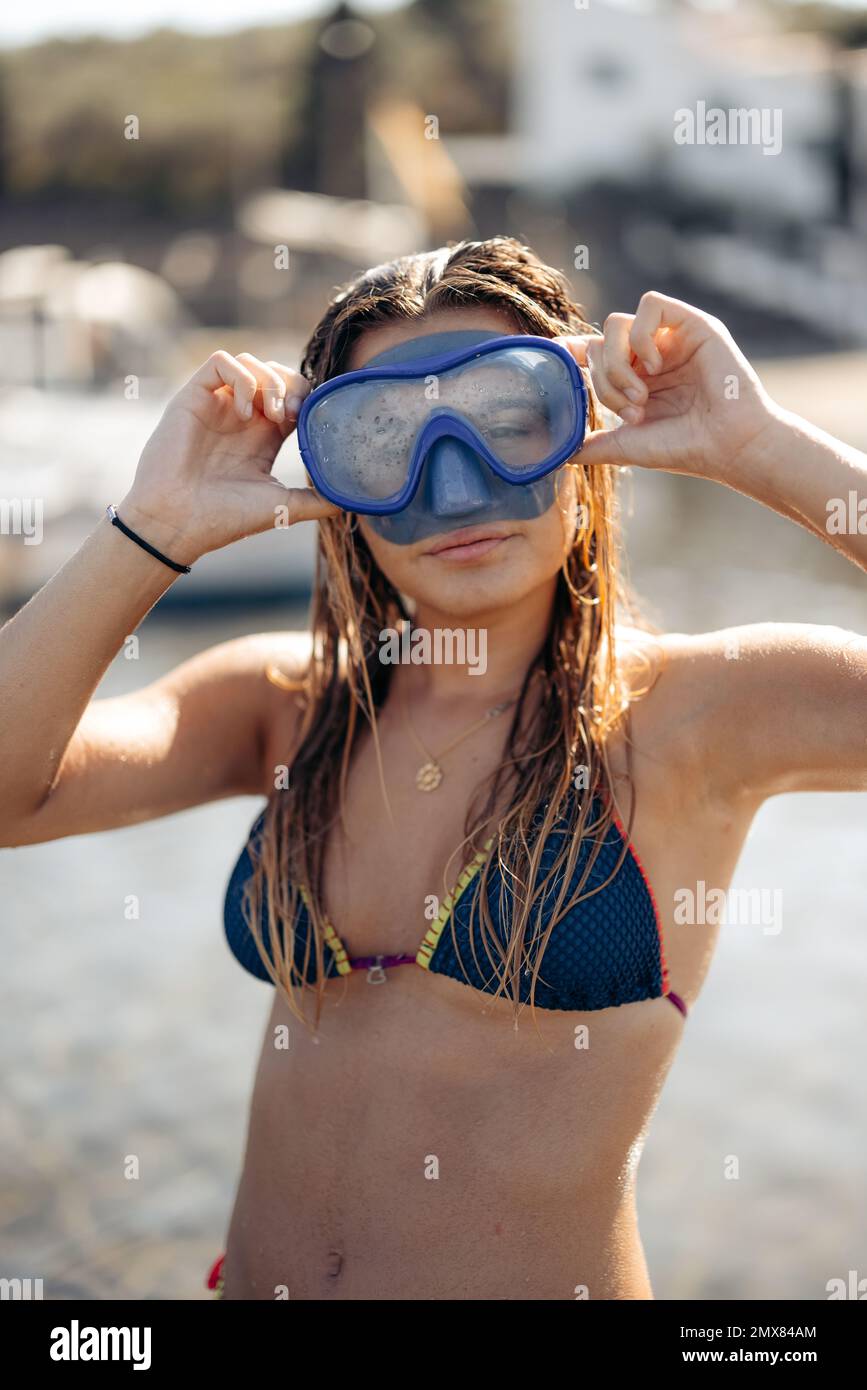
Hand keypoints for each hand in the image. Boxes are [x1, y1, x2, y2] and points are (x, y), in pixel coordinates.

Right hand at [119, 351, 337, 564]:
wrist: (179, 523)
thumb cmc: (225, 519)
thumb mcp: (282, 507)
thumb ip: (316, 500)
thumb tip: (351, 502)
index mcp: (263, 437)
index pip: (293, 396)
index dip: (307, 398)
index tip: (309, 421)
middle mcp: (241, 416)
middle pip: (275, 372)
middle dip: (292, 385)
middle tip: (292, 415)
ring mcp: (218, 405)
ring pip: (250, 361)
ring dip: (270, 381)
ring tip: (270, 415)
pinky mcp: (193, 397)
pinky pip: (220, 361)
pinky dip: (241, 377)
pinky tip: (245, 411)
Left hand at [559, 292, 778, 484]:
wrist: (729, 446)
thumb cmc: (685, 448)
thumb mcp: (627, 446)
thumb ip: (593, 445)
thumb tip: (557, 454)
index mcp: (633, 377)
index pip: (591, 350)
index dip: (569, 351)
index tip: (554, 364)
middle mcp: (648, 354)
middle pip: (598, 343)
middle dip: (604, 381)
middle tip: (631, 410)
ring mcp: (669, 338)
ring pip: (615, 324)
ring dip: (618, 364)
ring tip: (642, 396)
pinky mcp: (692, 323)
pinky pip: (649, 305)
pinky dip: (642, 337)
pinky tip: (655, 367)